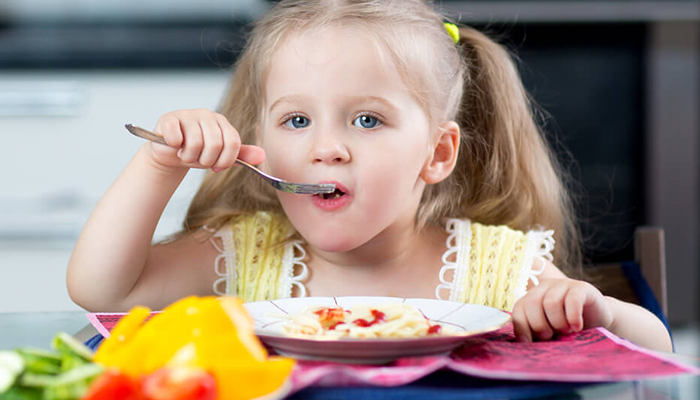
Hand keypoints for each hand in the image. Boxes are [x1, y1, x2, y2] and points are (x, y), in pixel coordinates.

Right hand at [148, 109, 264, 171]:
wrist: (171, 155)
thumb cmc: (197, 153)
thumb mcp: (221, 156)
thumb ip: (241, 155)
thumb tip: (262, 156)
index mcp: (222, 123)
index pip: (233, 143)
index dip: (224, 161)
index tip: (216, 166)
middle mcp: (207, 115)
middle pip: (216, 144)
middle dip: (206, 160)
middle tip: (198, 159)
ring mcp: (188, 114)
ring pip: (196, 143)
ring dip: (189, 157)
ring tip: (185, 154)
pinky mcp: (169, 118)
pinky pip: (177, 137)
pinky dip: (175, 148)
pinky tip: (174, 145)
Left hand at [512, 278, 613, 341]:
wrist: (599, 320)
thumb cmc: (570, 329)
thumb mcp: (549, 331)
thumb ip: (536, 333)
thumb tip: (523, 344)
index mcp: (532, 297)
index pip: (518, 309)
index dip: (522, 328)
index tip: (530, 343)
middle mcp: (545, 287)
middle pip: (532, 303)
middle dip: (539, 325)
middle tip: (551, 336)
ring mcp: (563, 284)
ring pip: (551, 302)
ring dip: (557, 322)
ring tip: (566, 331)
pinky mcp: (581, 288)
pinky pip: (572, 300)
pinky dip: (573, 317)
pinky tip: (577, 327)